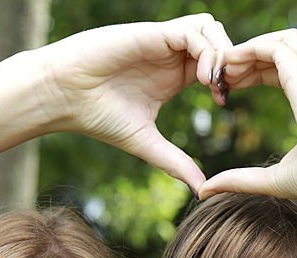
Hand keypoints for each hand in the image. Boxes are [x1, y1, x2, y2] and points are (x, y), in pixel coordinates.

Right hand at [44, 16, 231, 190]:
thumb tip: (201, 190)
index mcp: (172, 76)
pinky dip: (206, 50)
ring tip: (214, 85)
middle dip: (230, 62)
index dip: (227, 79)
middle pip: (219, 40)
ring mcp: (162, 43)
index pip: (214, 66)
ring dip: (220, 53)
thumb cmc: (99, 117)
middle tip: (226, 92)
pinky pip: (192, 30)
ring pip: (210, 28)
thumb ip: (175, 162)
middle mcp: (170, 56)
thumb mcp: (146, 144)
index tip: (224, 105)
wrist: (66, 97)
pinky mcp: (152, 34)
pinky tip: (201, 78)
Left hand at [199, 29, 296, 200]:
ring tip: (222, 65)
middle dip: (246, 60)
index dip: (252, 76)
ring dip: (249, 49)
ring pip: (278, 41)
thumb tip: (206, 191)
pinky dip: (249, 49)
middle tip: (219, 76)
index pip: (281, 72)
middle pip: (278, 52)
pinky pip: (273, 47)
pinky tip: (229, 63)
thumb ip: (239, 180)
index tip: (228, 90)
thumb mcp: (271, 179)